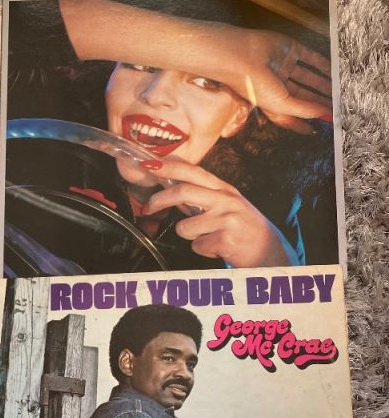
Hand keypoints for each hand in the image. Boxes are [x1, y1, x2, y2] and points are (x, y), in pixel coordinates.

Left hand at [141, 160, 299, 267]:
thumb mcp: (226, 208)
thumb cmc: (244, 231)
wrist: (270, 252)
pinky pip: (196, 246)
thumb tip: (173, 195)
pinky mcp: (225, 239)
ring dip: (190, 236)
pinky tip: (218, 248)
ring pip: (185, 227)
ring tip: (209, 238)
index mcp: (224, 189)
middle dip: (160, 200)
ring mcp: (226, 219)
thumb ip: (201, 201)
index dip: (169, 167)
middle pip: (183, 191)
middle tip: (147, 208)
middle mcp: (225, 200)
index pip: (193, 172)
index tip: (149, 164)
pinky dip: (203, 251)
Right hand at [229, 27, 331, 132]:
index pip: (291, 115)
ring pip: (308, 77)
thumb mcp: (281, 104)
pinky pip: (309, 57)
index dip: (304, 122)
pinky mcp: (289, 49)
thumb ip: (304, 109)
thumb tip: (324, 113)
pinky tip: (333, 70)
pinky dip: (321, 63)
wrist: (242, 57)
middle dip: (319, 101)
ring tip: (339, 90)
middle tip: (336, 106)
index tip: (318, 128)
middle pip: (303, 95)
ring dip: (322, 83)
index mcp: (272, 102)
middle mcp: (278, 85)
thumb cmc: (254, 85)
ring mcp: (284, 66)